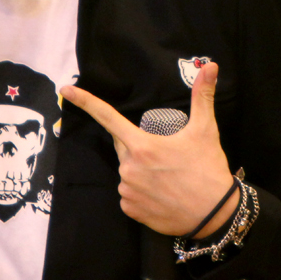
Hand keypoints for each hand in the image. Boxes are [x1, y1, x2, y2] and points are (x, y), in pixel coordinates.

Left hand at [60, 62, 236, 236]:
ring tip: (168, 178)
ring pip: (128, 173)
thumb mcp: (206, 130)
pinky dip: (141, 193)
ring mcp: (128, 191)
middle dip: (140, 147)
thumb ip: (203, 96)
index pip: (108, 117)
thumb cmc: (208, 169)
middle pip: (124, 148)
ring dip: (141, 172)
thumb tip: (212, 65)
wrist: (216, 214)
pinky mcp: (131, 211)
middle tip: (167, 155)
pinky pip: (129, 195)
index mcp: (142, 146)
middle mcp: (129, 168)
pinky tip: (161, 195)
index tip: (65, 90)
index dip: (86, 101)